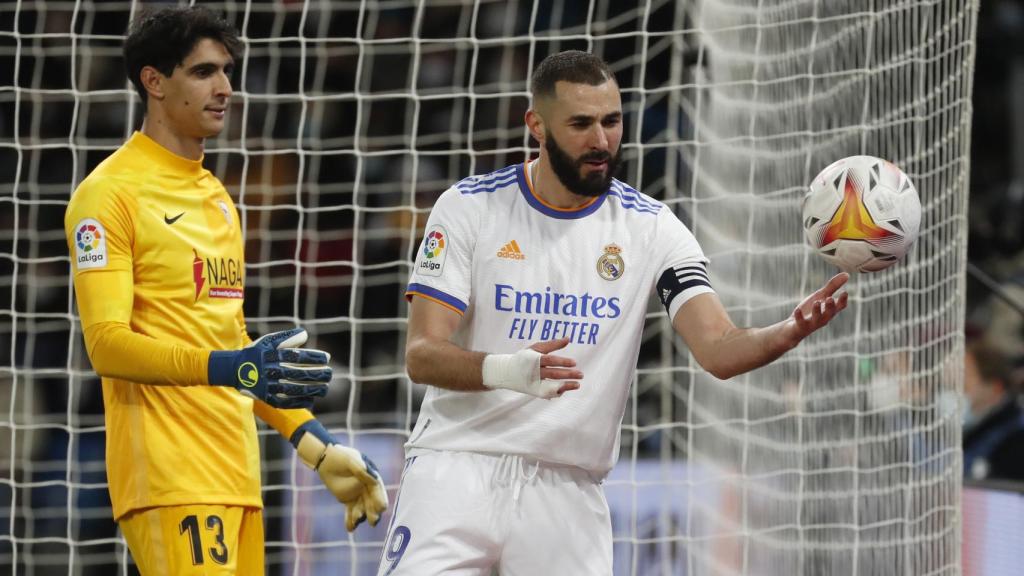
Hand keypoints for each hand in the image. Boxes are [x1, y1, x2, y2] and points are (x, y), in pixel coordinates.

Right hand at [208, 328, 330, 407]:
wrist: (234, 370)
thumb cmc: (257, 353)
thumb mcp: (268, 341)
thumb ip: (287, 337)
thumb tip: (305, 334)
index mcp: (272, 356)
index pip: (296, 356)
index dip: (313, 357)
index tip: (327, 358)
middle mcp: (270, 371)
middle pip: (297, 373)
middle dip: (316, 374)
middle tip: (330, 373)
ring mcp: (268, 386)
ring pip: (293, 389)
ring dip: (311, 390)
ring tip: (325, 388)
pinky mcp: (266, 398)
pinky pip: (285, 402)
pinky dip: (298, 402)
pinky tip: (311, 400)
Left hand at [296, 431, 388, 530]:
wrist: (327, 460)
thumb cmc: (341, 456)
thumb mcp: (351, 460)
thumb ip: (361, 469)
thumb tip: (374, 479)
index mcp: (371, 476)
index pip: (377, 490)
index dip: (380, 498)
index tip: (382, 508)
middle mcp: (367, 487)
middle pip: (371, 502)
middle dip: (373, 512)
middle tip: (373, 522)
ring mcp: (358, 494)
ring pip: (362, 508)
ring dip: (360, 516)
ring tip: (356, 520)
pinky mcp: (348, 500)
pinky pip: (350, 511)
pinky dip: (350, 520)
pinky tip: (350, 529)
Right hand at [481, 338, 581, 398]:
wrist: (507, 372)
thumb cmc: (524, 358)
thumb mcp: (535, 348)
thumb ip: (552, 344)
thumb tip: (568, 338)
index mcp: (534, 360)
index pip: (550, 360)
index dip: (562, 362)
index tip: (574, 362)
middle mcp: (534, 372)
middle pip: (552, 374)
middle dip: (567, 375)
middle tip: (581, 374)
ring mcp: (534, 383)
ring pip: (551, 386)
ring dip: (565, 386)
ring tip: (577, 385)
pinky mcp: (534, 391)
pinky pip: (548, 393)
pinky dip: (557, 392)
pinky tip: (567, 388)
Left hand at [791, 272, 848, 341]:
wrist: (794, 327)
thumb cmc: (811, 310)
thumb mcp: (821, 296)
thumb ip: (833, 286)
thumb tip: (847, 274)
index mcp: (829, 310)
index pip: (839, 307)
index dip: (842, 300)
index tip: (845, 292)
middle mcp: (823, 317)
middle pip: (829, 313)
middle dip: (830, 306)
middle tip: (830, 298)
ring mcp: (812, 323)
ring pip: (817, 319)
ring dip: (817, 311)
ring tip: (816, 302)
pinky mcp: (800, 326)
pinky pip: (801, 323)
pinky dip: (799, 317)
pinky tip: (797, 310)